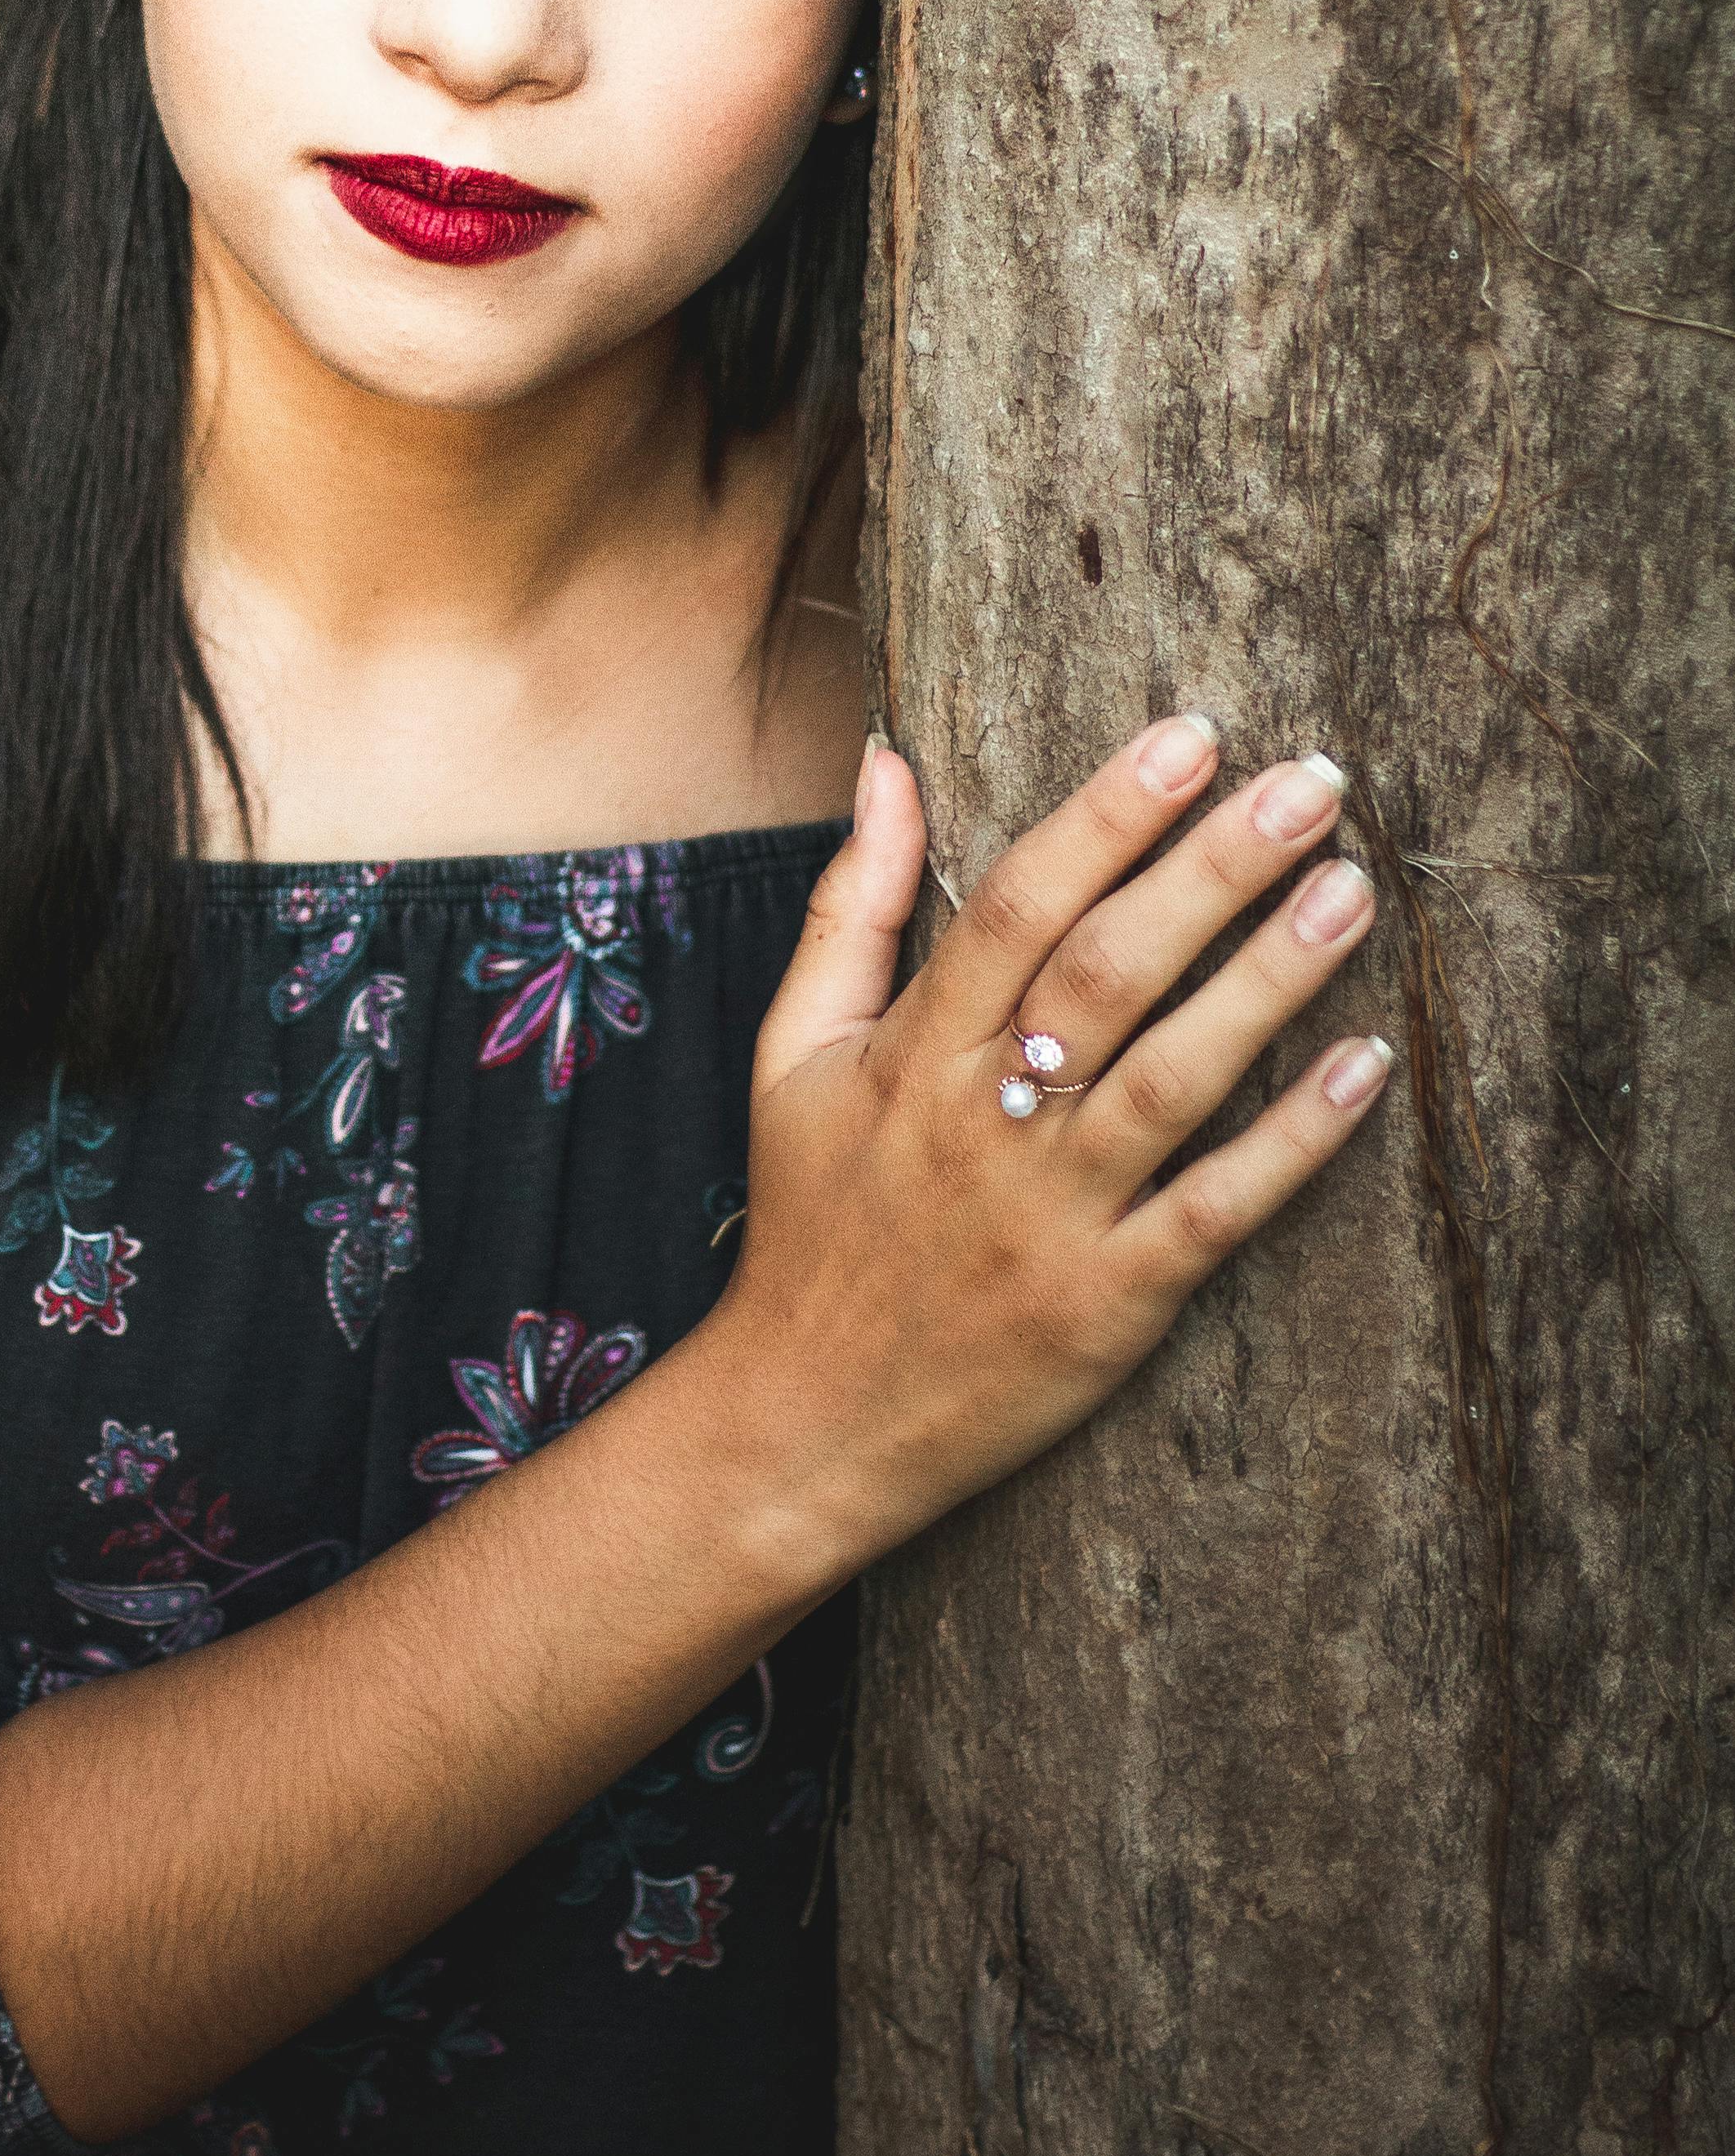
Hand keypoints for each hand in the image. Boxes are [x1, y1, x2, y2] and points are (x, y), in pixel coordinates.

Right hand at [700, 719, 1391, 1586]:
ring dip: (1269, 979)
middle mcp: (982, 1123)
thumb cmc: (812, 1218)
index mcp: (909, 1053)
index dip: (1108, 814)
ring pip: (1173, 1078)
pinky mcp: (1109, 1307)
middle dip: (1215, 867)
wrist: (802, 1419)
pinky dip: (1292, 1141)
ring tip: (1351, 891)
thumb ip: (850, 905)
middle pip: (1109, 971)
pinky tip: (1362, 1065)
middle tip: (1313, 785)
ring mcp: (1051, 1218)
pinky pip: (1215, 1213)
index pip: (1019, 903)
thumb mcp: (792, 1050)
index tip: (1191, 736)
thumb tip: (886, 763)